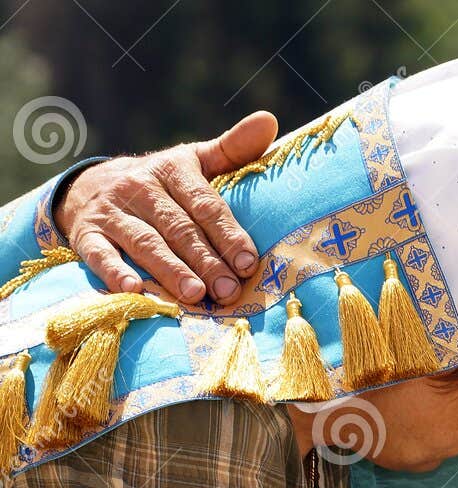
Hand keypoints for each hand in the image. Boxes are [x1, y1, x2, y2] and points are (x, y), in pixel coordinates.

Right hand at [54, 111, 277, 304]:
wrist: (89, 185)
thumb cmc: (161, 184)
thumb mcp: (194, 161)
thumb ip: (232, 149)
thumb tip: (269, 120)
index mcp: (171, 169)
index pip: (204, 203)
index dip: (227, 233)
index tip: (248, 262)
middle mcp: (139, 187)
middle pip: (178, 228)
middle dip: (206, 261)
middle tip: (229, 290)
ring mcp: (111, 211)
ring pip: (145, 242)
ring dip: (170, 270)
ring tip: (194, 295)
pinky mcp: (87, 233)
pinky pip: (100, 253)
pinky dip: (115, 271)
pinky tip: (133, 289)